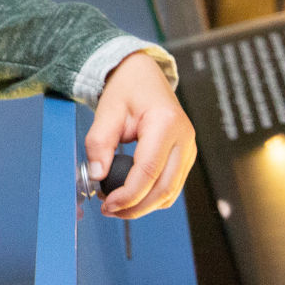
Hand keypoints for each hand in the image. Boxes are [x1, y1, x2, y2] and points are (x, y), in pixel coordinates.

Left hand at [86, 52, 195, 218]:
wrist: (143, 74)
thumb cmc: (126, 88)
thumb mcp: (106, 110)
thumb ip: (99, 143)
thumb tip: (96, 175)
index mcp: (166, 123)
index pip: (149, 171)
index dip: (128, 194)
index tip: (107, 204)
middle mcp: (184, 138)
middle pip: (164, 188)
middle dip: (136, 207)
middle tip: (109, 210)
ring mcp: (188, 149)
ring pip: (171, 192)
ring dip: (144, 206)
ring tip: (116, 205)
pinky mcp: (185, 156)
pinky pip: (172, 185)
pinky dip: (153, 196)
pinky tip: (131, 196)